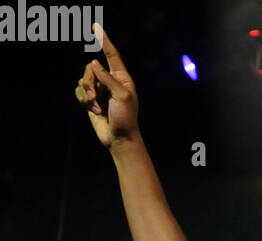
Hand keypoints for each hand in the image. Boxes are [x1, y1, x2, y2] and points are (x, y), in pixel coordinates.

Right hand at [75, 25, 139, 148]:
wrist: (119, 138)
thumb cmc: (126, 118)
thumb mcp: (121, 96)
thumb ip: (107, 79)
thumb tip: (94, 63)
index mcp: (122, 78)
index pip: (112, 55)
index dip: (103, 40)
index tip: (95, 26)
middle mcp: (110, 81)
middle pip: (90, 68)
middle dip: (89, 82)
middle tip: (93, 96)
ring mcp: (99, 90)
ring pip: (82, 80)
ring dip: (86, 94)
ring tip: (96, 107)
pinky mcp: (91, 99)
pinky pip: (79, 92)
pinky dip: (84, 101)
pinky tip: (94, 111)